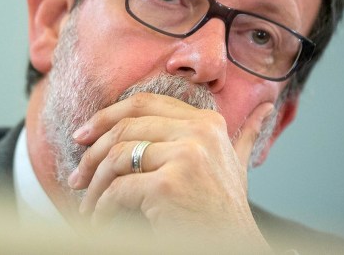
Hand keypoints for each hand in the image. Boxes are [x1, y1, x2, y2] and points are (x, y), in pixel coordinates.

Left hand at [67, 92, 273, 248]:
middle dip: (92, 153)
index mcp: (207, 122)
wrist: (233, 247)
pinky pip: (119, 190)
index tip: (84, 135)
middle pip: (126, 128)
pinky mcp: (168, 186)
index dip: (107, 115)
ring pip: (118, 157)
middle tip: (76, 175)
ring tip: (87, 203)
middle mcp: (199, 132)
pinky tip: (100, 220)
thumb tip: (266, 108)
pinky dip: (102, 207)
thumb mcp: (236, 164)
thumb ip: (243, 135)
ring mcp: (185, 157)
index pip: (144, 103)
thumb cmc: (225, 210)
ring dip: (93, 183)